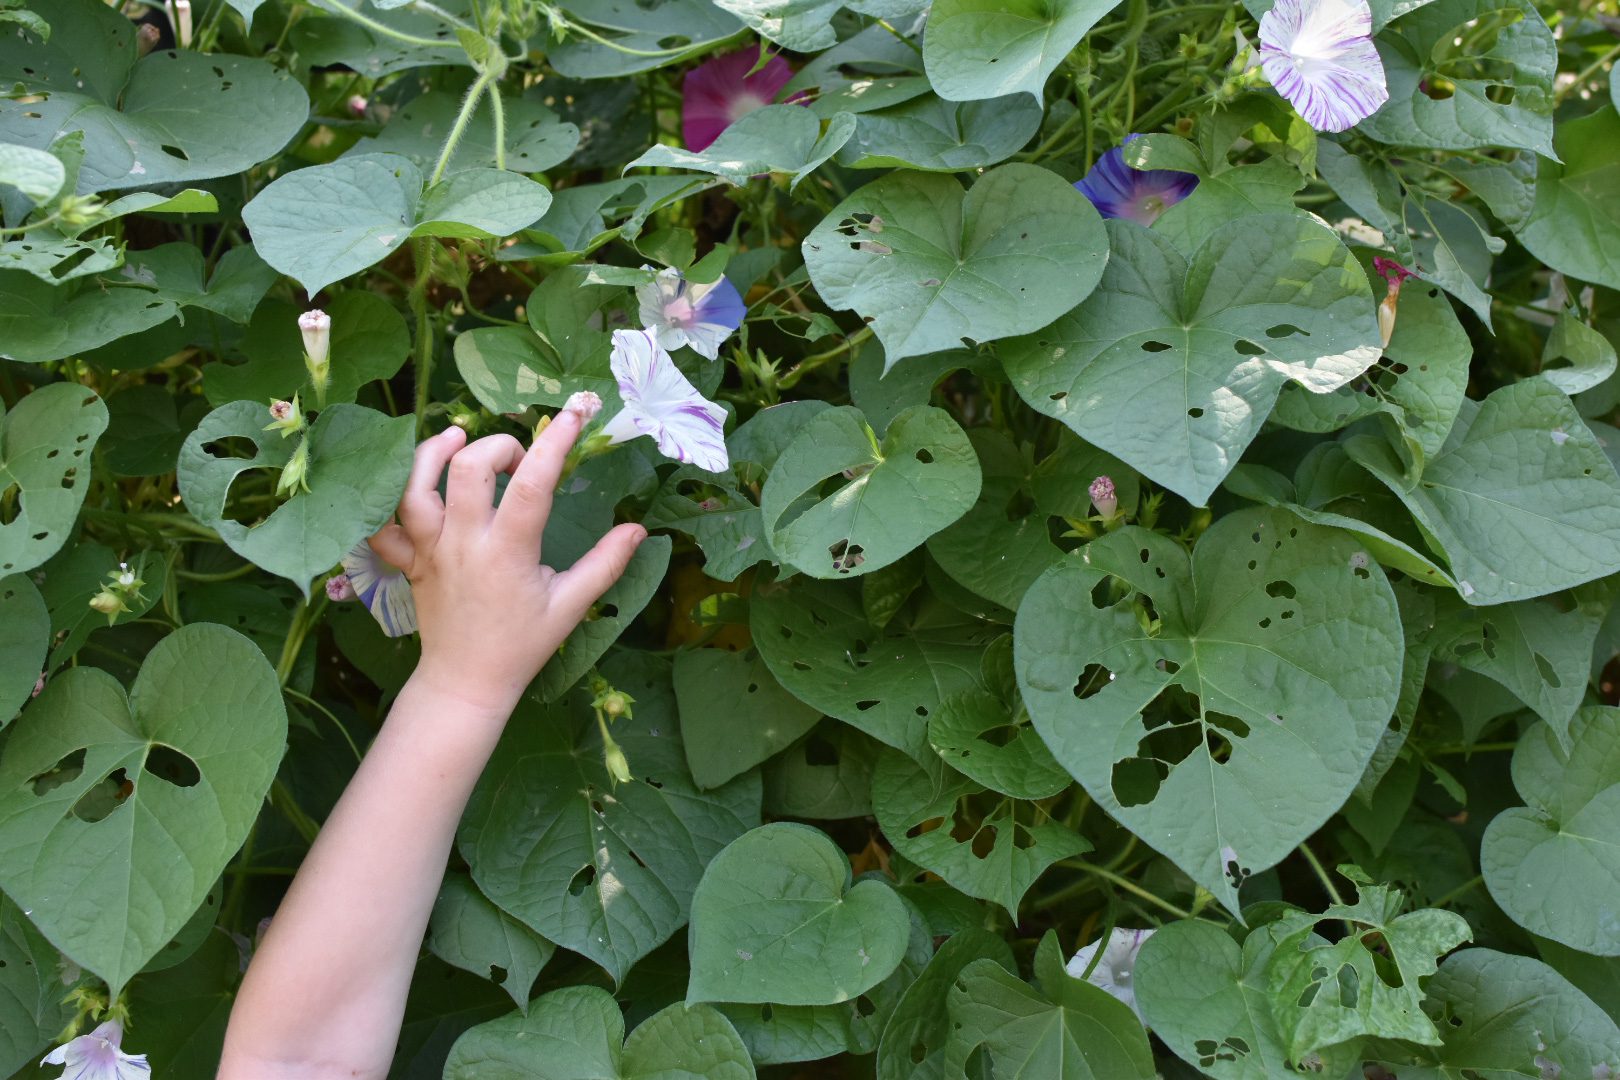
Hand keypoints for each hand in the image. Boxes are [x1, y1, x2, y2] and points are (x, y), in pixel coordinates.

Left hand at [367, 405, 646, 713]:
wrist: (466, 682)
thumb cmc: (522, 645)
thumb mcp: (570, 607)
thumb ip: (604, 564)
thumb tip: (637, 529)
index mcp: (508, 553)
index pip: (532, 485)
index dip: (554, 443)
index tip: (574, 414)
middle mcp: (464, 544)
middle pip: (468, 470)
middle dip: (496, 446)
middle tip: (516, 458)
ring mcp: (429, 551)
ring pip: (414, 488)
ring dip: (433, 453)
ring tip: (454, 439)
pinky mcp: (408, 561)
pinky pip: (382, 524)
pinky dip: (387, 497)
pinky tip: (409, 480)